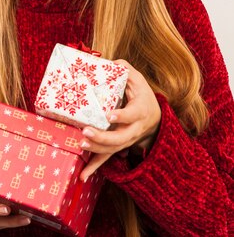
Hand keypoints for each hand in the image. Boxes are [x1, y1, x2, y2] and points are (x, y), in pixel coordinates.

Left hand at [80, 60, 160, 180]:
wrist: (154, 118)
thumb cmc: (140, 95)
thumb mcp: (136, 79)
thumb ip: (123, 68)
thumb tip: (108, 60)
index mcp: (140, 111)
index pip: (132, 114)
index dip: (122, 116)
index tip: (110, 115)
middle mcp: (134, 129)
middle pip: (120, 137)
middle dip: (103, 136)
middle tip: (86, 131)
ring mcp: (126, 140)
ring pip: (112, 149)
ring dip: (97, 149)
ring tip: (81, 144)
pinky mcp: (117, 147)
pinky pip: (106, 158)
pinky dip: (94, 167)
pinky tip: (82, 176)